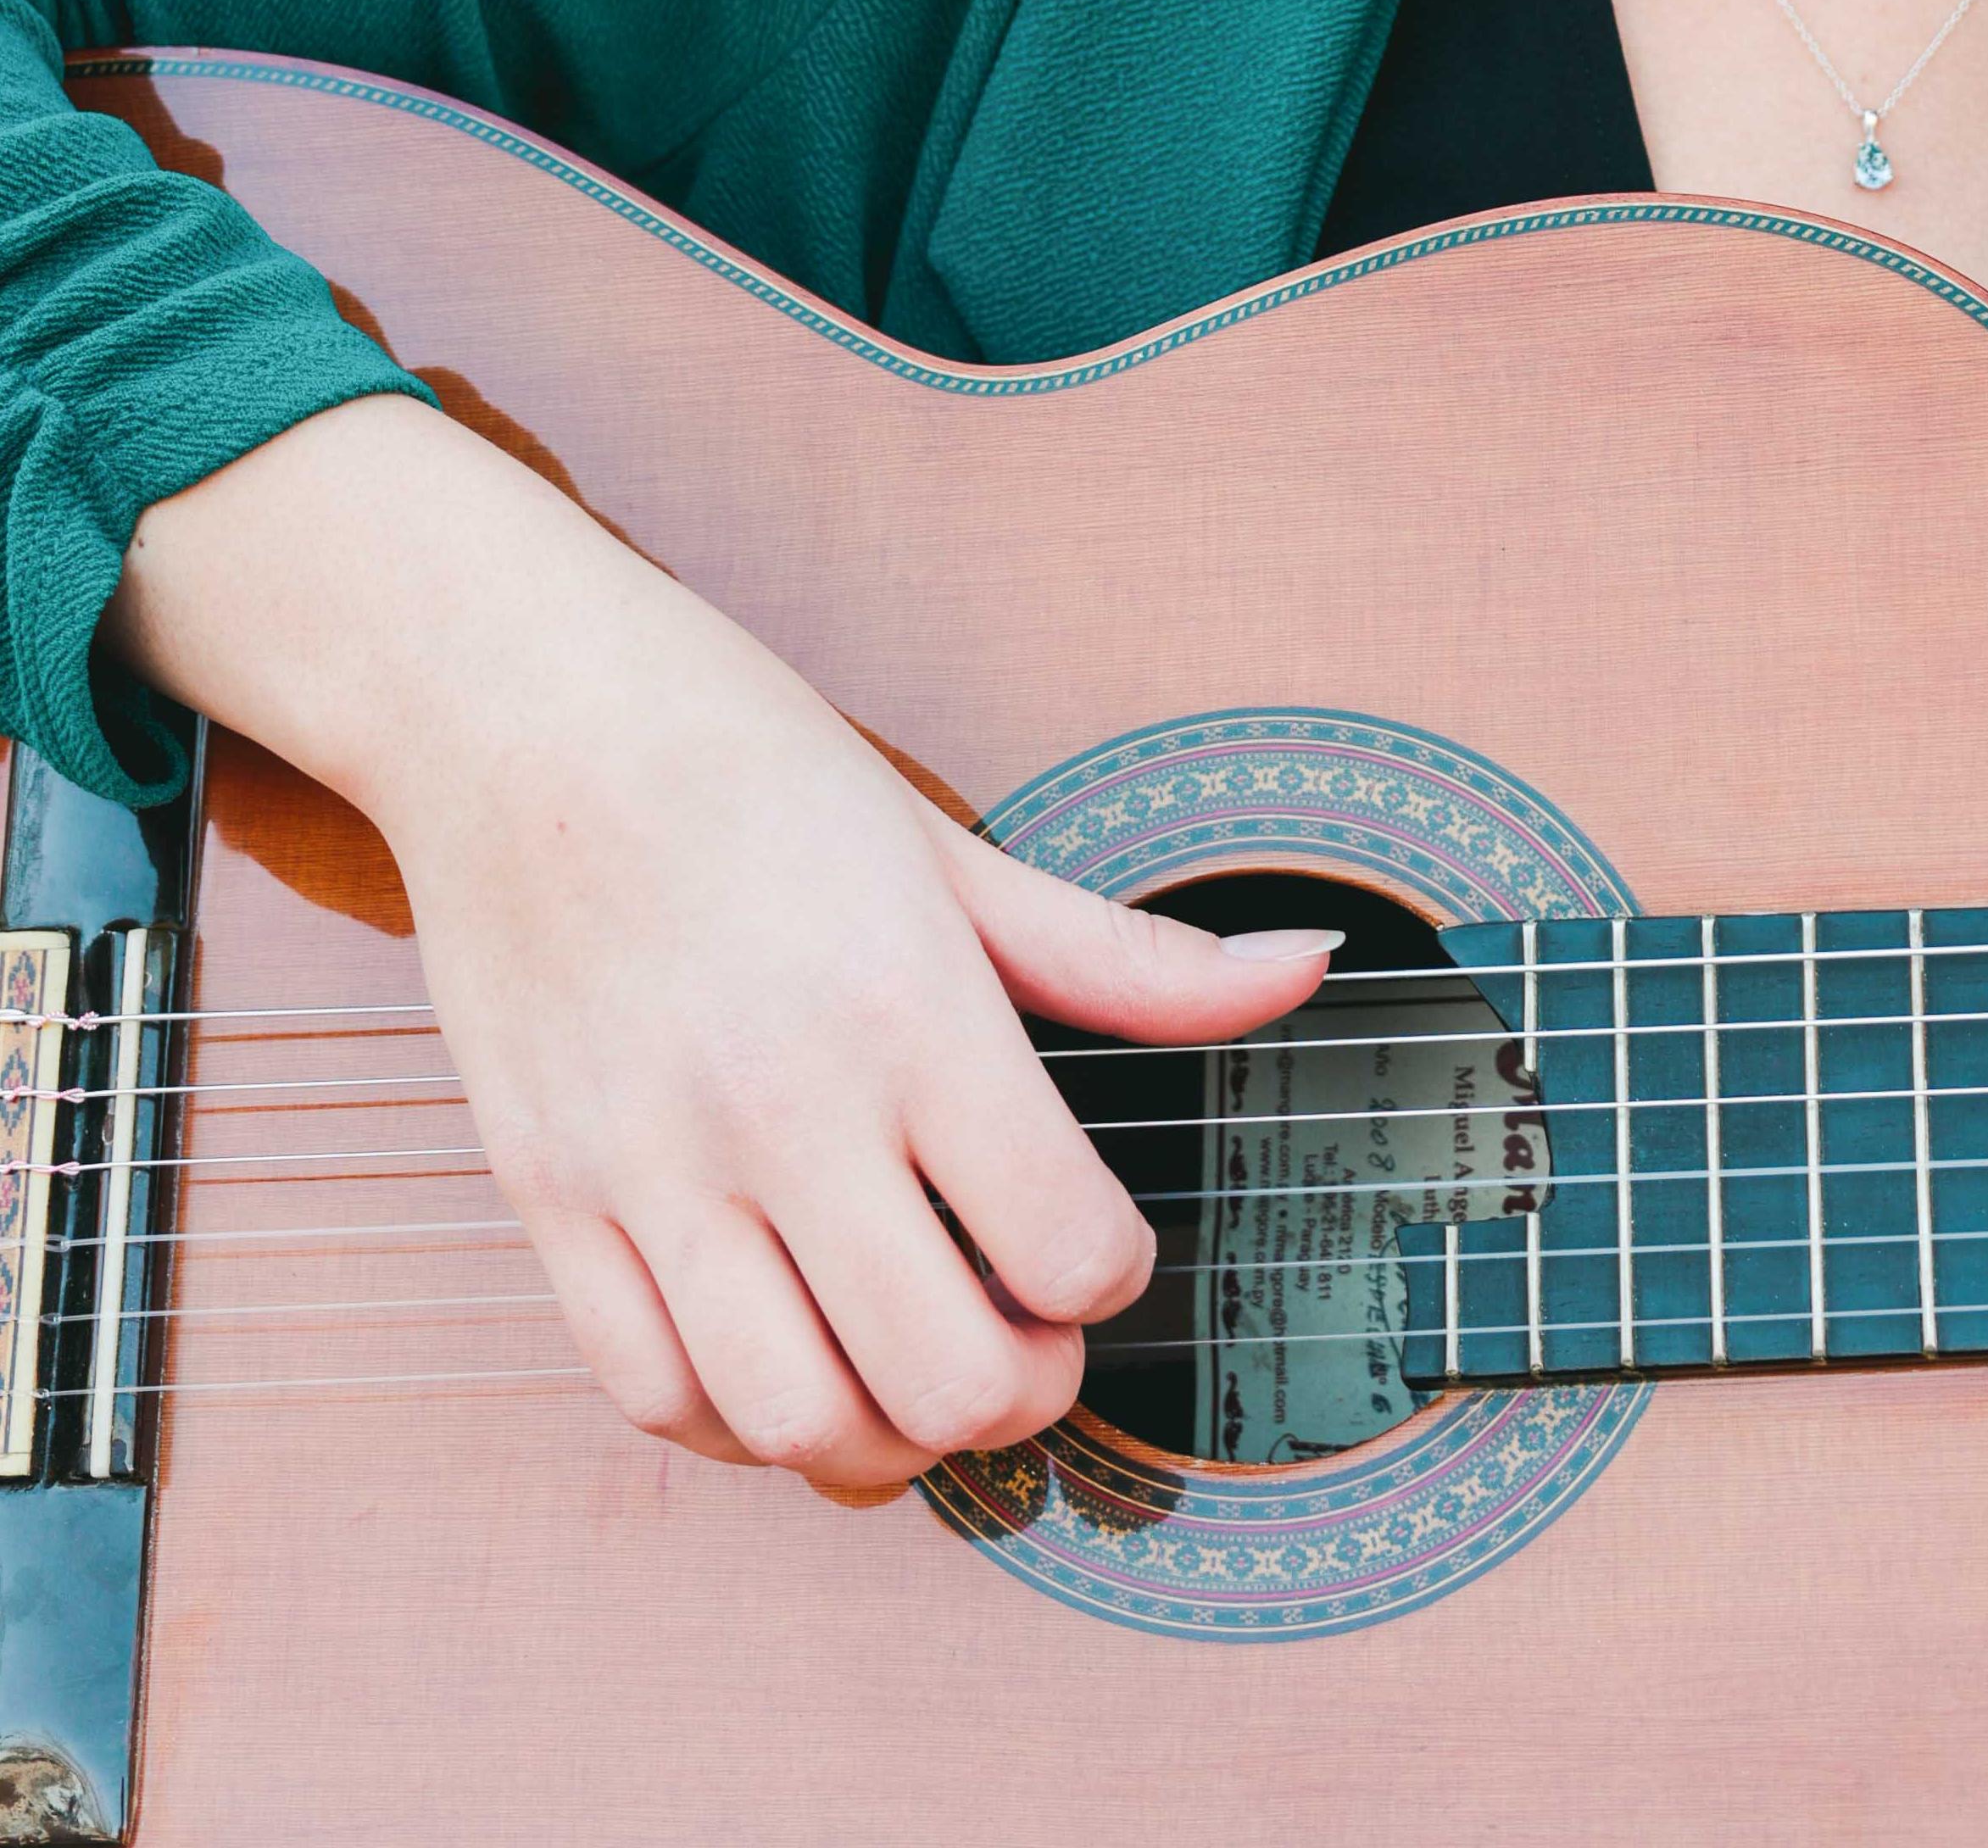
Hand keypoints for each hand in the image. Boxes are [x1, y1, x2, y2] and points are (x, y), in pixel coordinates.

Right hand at [107, 397, 1333, 1486]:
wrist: (521, 708)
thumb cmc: (747, 762)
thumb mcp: (955, 850)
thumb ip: (1131, 957)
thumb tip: (1308, 972)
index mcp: (907, 1010)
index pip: (1068, 1251)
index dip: (1112, 1279)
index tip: (1092, 1242)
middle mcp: (780, 1104)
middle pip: (946, 1379)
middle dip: (1024, 1392)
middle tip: (1025, 1335)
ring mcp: (651, 1165)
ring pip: (797, 1424)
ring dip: (884, 1438)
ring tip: (909, 1363)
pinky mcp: (548, 1198)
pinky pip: (654, 1398)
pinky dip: (740, 1424)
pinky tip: (788, 1352)